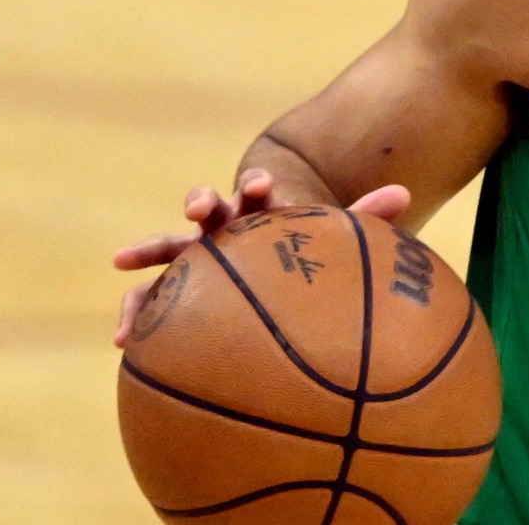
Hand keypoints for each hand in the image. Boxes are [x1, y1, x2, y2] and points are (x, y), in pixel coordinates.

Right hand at [111, 168, 410, 346]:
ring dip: (147, 251)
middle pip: (208, 211)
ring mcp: (193, 262)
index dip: (255, 187)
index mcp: (258, 213)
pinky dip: (137, 317)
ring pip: (167, 252)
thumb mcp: (333, 239)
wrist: (274, 278)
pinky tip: (124, 341)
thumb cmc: (304, 256)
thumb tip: (406, 191)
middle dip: (201, 203)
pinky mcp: (176, 296)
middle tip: (199, 208)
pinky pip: (152, 304)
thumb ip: (365, 217)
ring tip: (122, 259)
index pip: (255, 192)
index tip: (260, 187)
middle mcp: (222, 231)